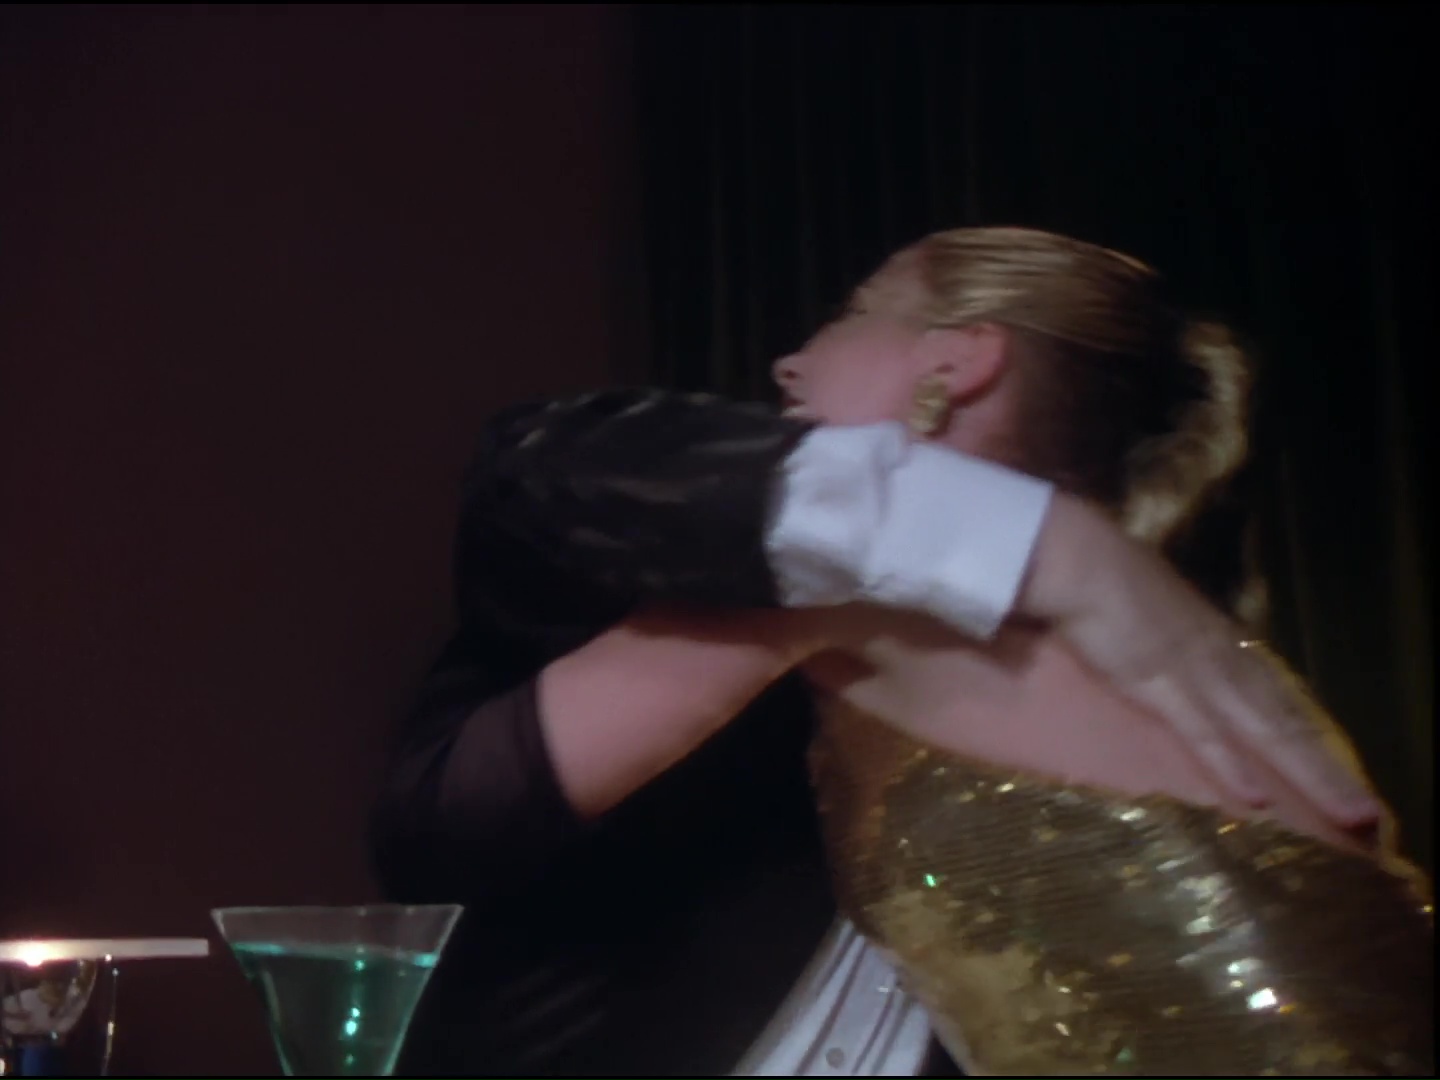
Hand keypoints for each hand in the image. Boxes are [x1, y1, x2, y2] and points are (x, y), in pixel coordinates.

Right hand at [1012, 495, 1381, 827]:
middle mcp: (1223, 659)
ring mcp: (1198, 673)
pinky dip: (1231, 766)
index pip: (1274, 697)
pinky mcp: (1162, 686)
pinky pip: (1203, 733)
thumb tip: (1168, 650)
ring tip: (1349, 815)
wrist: (1081, 559)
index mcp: (1219, 641)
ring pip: (1265, 733)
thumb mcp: (1153, 608)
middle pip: (1284, 721)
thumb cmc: (1107, 577)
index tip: (1337, 773)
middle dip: (1325, 769)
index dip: (1307, 736)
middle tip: (1366, 815)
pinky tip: (1258, 801)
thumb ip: (1169, 634)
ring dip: (1309, 775)